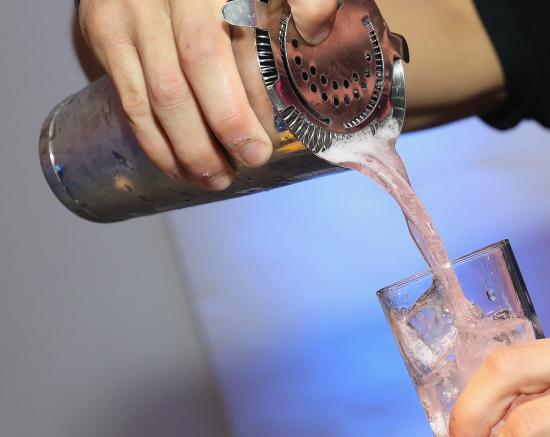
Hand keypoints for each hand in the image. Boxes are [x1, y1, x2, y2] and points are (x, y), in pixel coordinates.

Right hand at [78, 0, 340, 188]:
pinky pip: (130, 102)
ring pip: (156, 97)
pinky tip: (182, 166)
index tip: (261, 142)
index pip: (216, 48)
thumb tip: (318, 29)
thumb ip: (300, 1)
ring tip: (217, 177)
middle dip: (220, 130)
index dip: (240, 102)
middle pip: (186, 76)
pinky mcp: (103, 34)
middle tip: (249, 162)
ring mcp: (127, 17)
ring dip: (189, 149)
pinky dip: (156, 142)